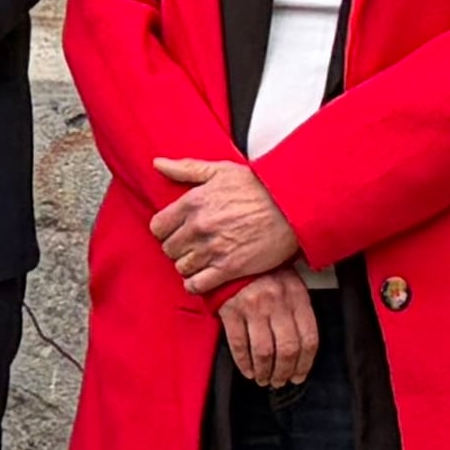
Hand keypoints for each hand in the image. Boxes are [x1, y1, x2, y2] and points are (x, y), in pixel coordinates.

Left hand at [149, 157, 303, 295]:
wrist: (291, 207)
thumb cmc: (260, 187)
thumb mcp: (220, 170)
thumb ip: (185, 168)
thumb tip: (159, 164)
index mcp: (192, 203)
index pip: (157, 227)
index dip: (166, 231)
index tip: (176, 231)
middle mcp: (198, 227)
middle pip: (169, 249)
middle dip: (178, 248)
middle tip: (191, 246)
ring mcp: (212, 249)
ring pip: (182, 267)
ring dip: (189, 265)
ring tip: (201, 260)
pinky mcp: (228, 268)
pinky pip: (197, 284)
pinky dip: (197, 284)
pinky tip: (205, 277)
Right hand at [217, 273, 317, 388]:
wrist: (231, 253)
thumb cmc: (263, 271)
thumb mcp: (290, 280)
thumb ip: (299, 307)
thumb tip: (305, 345)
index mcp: (296, 294)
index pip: (309, 338)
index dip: (305, 363)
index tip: (300, 374)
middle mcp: (277, 301)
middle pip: (288, 349)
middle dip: (285, 372)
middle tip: (281, 381)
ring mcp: (253, 307)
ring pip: (264, 352)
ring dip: (266, 372)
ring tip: (265, 379)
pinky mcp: (231, 310)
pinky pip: (239, 345)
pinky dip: (244, 364)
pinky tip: (249, 371)